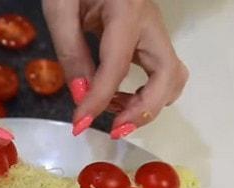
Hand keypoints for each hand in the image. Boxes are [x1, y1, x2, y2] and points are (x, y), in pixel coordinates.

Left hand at [42, 0, 188, 138]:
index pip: (117, 66)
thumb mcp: (60, 7)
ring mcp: (156, 30)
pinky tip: (118, 98)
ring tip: (114, 114)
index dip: (99, 99)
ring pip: (173, 77)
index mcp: (127, 10)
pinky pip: (163, 73)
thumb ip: (70, 51)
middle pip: (168, 76)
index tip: (80, 124)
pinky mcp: (151, 38)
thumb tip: (81, 96)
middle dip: (143, 110)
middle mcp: (151, 23)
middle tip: (113, 129)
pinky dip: (147, 94)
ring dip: (149, 104)